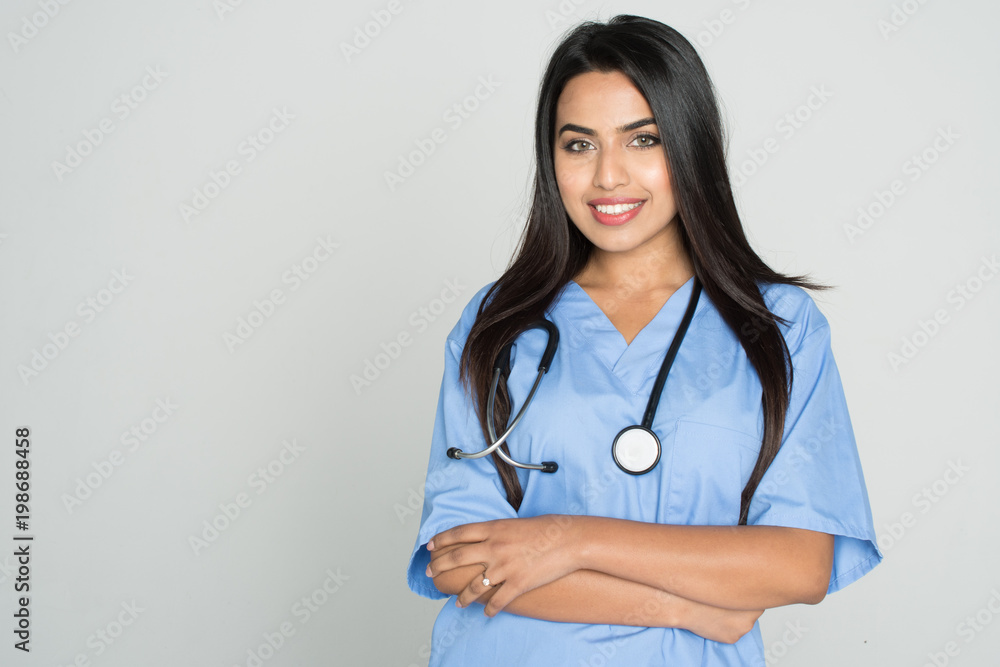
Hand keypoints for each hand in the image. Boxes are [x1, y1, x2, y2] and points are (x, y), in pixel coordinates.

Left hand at [426, 515, 579, 616]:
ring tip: (457, 602)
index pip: (459, 533)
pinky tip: (487, 614)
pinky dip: (490, 610)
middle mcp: (495, 547)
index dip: (441, 540)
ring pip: (473, 585)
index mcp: (494, 528)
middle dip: (439, 566)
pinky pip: (497, 601)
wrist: (570, 540)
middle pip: (458, 557)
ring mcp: (505, 566)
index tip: (430, 546)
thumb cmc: (550, 528)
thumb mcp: (518, 523)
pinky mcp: (517, 583)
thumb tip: (491, 536)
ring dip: (463, 596)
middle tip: (430, 573)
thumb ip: (500, 531)